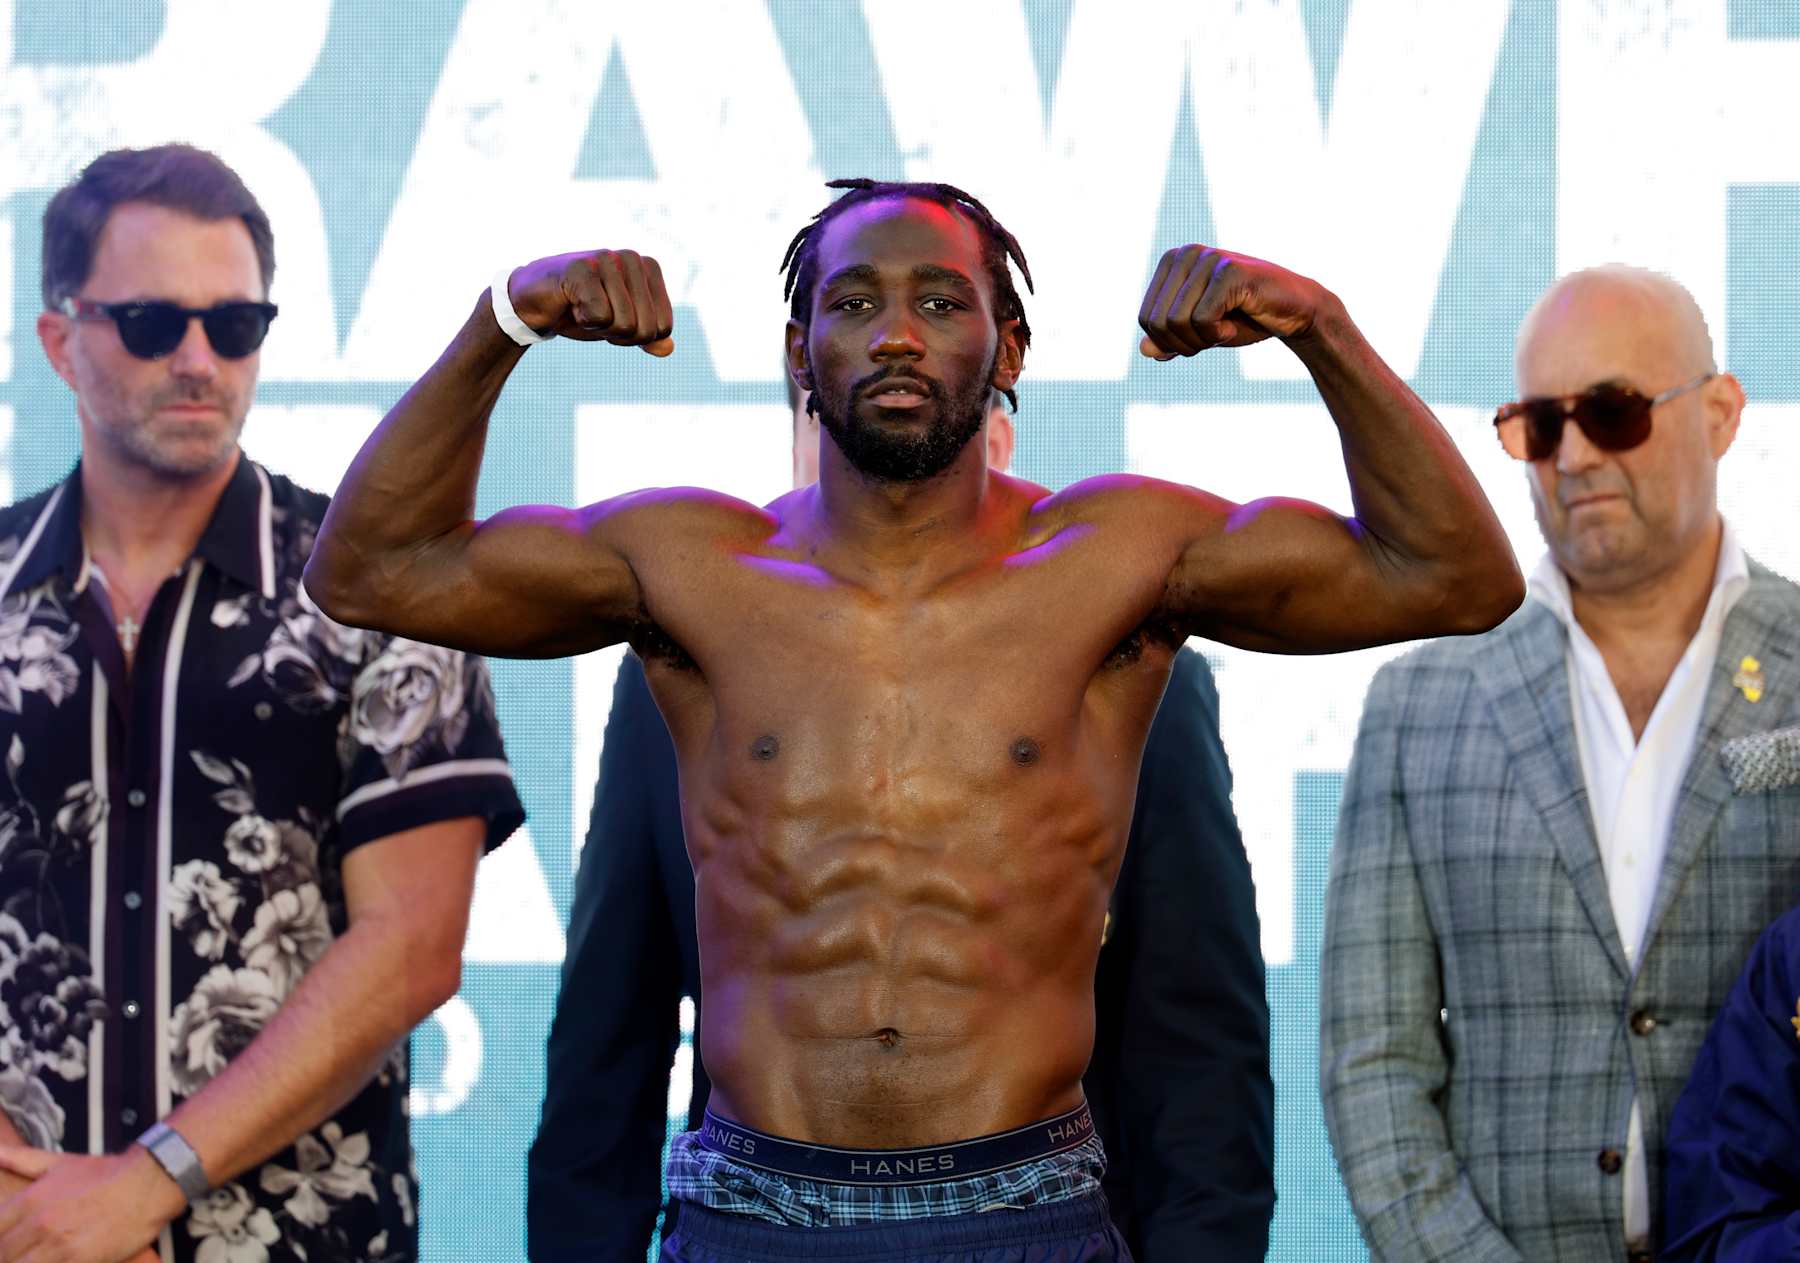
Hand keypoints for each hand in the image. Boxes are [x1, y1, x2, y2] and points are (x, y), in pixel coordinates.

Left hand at [0, 1146, 180, 1262]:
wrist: (148, 1184)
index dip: (0, 1239)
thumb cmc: (106, 1174)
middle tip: (27, 1249)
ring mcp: (56, 1244)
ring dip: (25, 1261)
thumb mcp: (61, 1162)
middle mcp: (38, 1223)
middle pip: (3, 1254)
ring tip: (42, 1254)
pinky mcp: (76, 1261)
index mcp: (29, 1199)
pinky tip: (55, 1259)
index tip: (10, 1241)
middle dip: (10, 1254)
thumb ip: (21, 1159)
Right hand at [503, 249, 674, 354]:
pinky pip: (600, 316)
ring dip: (600, 328)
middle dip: (619, 335)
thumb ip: (648, 337)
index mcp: (649, 268)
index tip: (613, 319)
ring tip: (582, 307)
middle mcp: (632, 258)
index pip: (663, 327)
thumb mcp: (621, 326)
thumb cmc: (582, 309)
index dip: (636, 337)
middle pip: (646, 329)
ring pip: (625, 324)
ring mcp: (607, 260)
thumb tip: (668, 349)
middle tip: (595, 316)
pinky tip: (571, 304)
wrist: (534, 300)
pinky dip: (584, 321)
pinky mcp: (582, 269)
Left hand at [1137, 245, 1330, 358]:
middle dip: (1184, 344)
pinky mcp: (1229, 271)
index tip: (1200, 336)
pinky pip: (1202, 320)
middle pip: (1157, 323)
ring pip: (1176, 322)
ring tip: (1227, 328)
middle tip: (1214, 337)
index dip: (1169, 342)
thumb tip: (1144, 350)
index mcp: (1172, 262)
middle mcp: (1186, 254)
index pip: (1145, 319)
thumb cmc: (1245, 319)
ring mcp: (1208, 259)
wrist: (1294, 313)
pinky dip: (1218, 335)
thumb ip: (1169, 341)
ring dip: (1203, 340)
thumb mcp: (1199, 334)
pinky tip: (1236, 324)